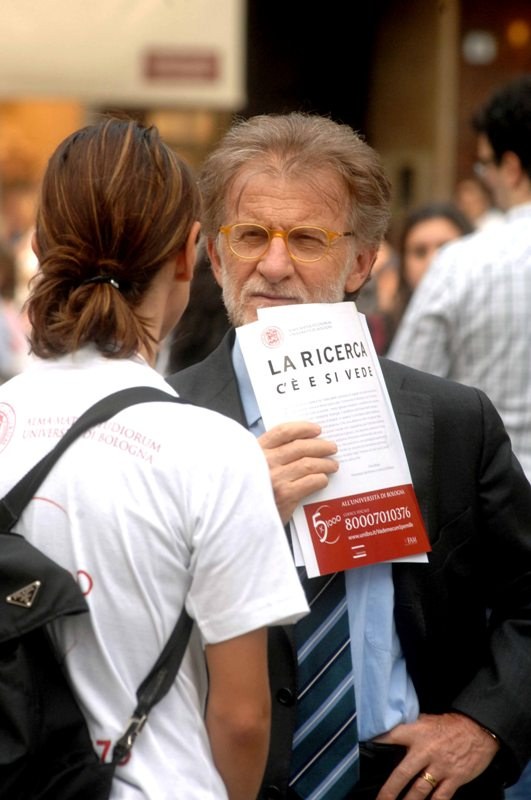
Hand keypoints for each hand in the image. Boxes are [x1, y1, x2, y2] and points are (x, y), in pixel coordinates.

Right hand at [257, 421, 337, 523]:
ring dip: (325, 463)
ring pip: (309, 464)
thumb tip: (301, 444)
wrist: (243, 520)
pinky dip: (321, 479)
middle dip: (320, 446)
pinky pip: (311, 482)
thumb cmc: (250, 493)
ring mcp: (276, 478)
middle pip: (300, 447)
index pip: (283, 432)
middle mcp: (266, 462)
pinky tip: (323, 480)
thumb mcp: (251, 468)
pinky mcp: (285, 495)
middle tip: (331, 448)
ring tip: (332, 465)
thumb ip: (269, 455)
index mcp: (256, 451)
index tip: (317, 429)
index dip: (303, 428)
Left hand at [374, 712, 499, 799]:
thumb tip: (392, 734)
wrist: (479, 729)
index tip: (363, 751)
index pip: (390, 737)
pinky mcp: (454, 779)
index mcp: (417, 732)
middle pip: (402, 774)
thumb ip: (411, 729)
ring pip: (419, 791)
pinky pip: (440, 798)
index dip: (376, 743)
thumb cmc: (451, 725)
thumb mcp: (427, 720)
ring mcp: (440, 767)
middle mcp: (425, 751)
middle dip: (389, 791)